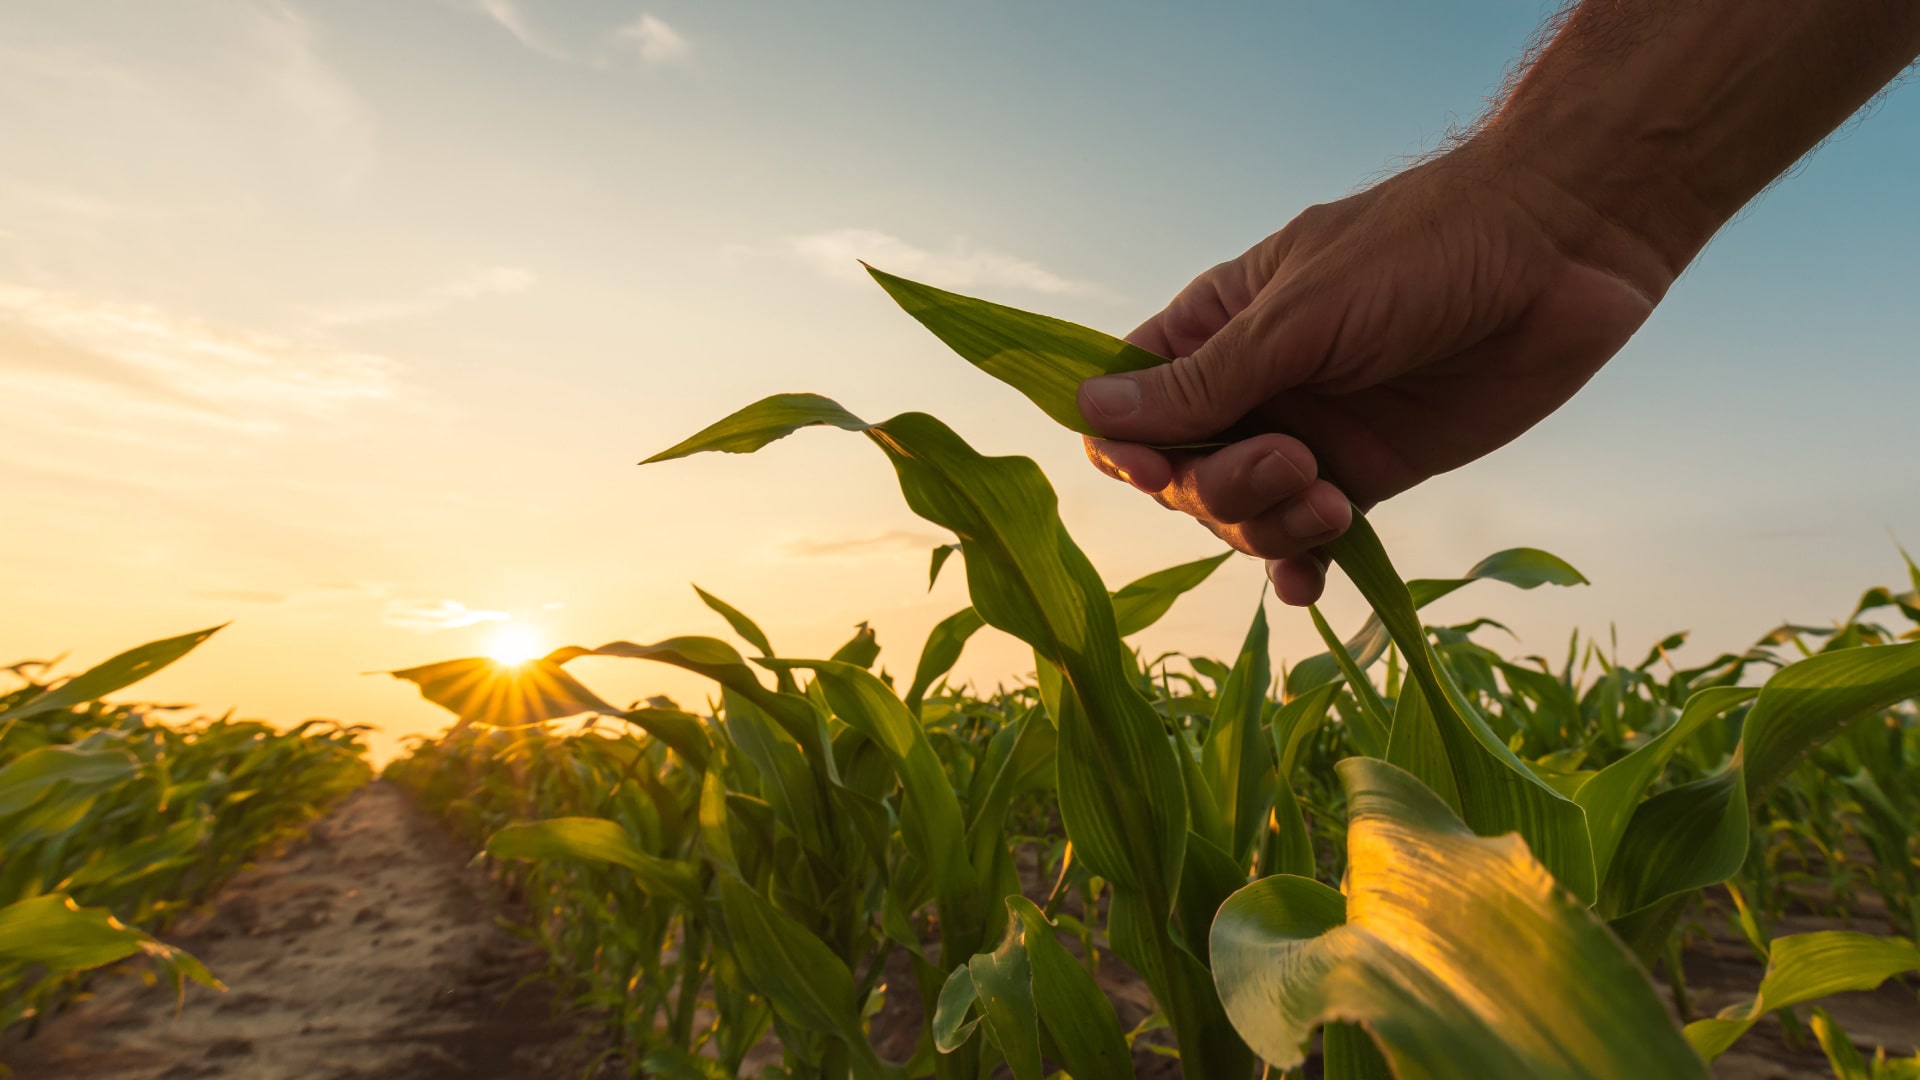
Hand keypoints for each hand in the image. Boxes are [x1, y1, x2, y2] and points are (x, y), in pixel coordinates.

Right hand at [1078, 144, 1673, 604]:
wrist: (1563, 253)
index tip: (1155, 465)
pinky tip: (1310, 584)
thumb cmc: (1423, 250)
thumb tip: (1089, 415)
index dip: (1127, 445)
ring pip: (1241, 514)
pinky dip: (1299, 566)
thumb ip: (1206, 380)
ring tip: (1332, 503)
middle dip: (1219, 488)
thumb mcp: (1302, 314)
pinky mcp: (1369, 475)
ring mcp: (1309, 435)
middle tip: (1292, 461)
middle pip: (1180, 474)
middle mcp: (1253, 386)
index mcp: (1217, 326)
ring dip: (1267, 527)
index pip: (1129, 402)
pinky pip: (1309, 540)